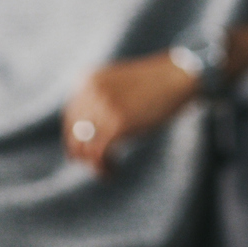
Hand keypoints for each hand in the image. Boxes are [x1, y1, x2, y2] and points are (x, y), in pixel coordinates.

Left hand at [61, 52, 199, 173]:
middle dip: (83, 154)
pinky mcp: (118, 124)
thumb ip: (98, 102)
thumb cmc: (152, 84)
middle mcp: (90, 93)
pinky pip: (99, 153)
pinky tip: (114, 169)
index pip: (70, 117)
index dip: (76, 139)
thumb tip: (86, 136)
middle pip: (74, 134)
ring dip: (94, 163)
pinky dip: (103, 166)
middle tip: (98, 164)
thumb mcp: (117, 85)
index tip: (86, 153)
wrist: (177, 77)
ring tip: (108, 168)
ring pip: (84, 146)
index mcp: (87, 81)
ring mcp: (103, 108)